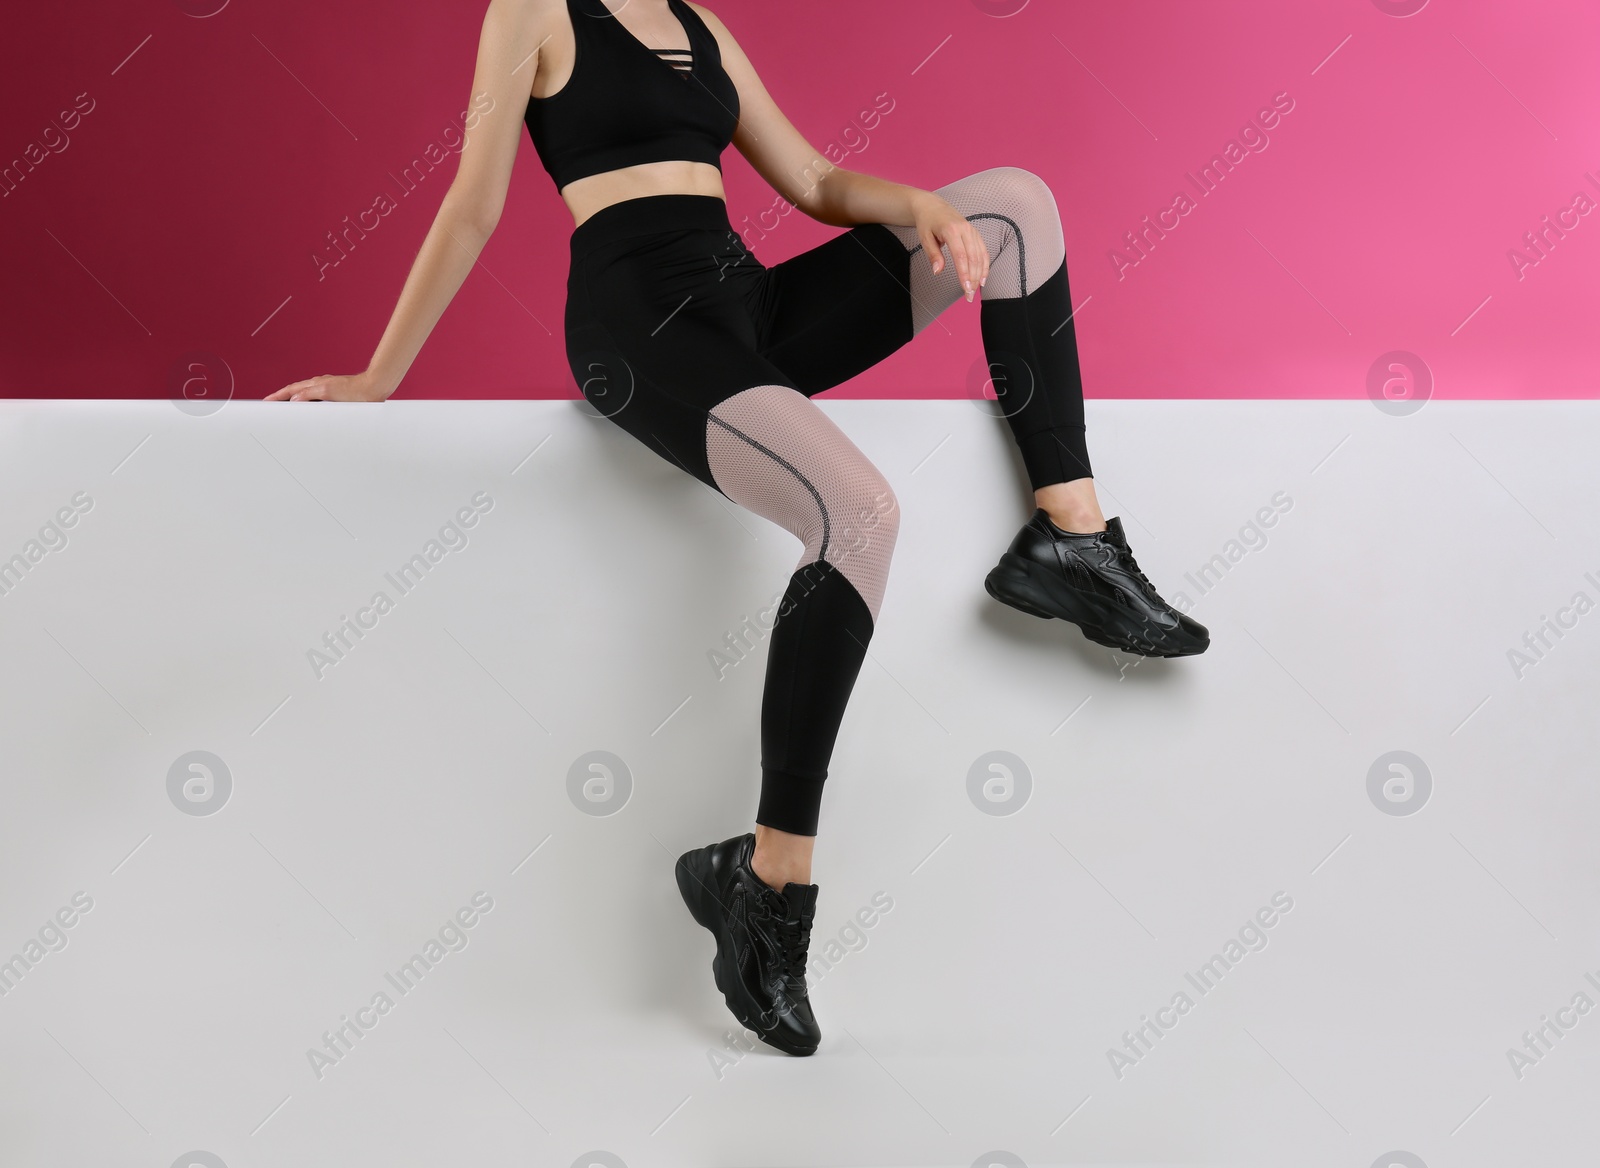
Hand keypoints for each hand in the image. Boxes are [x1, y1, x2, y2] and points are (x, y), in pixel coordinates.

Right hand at [264, 372, 390, 401]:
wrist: (374, 389)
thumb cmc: (355, 391)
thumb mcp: (328, 392)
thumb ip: (309, 394)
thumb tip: (294, 399)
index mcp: (316, 384)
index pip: (291, 390)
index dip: (278, 396)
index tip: (266, 401)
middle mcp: (320, 385)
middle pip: (296, 391)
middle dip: (282, 397)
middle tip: (271, 404)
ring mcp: (327, 389)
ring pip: (306, 394)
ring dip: (294, 399)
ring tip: (285, 406)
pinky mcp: (336, 395)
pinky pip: (316, 398)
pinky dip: (307, 402)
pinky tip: (310, 407)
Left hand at [912, 192, 989, 301]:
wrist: (932, 206)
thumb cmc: (927, 222)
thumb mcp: (925, 238)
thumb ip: (933, 255)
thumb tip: (938, 271)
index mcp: (951, 230)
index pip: (961, 256)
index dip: (964, 274)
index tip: (966, 288)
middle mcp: (965, 229)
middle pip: (973, 258)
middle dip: (973, 279)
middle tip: (969, 296)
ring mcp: (972, 231)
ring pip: (980, 256)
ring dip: (979, 275)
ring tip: (975, 290)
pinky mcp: (975, 233)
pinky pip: (983, 251)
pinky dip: (984, 265)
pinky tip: (983, 279)